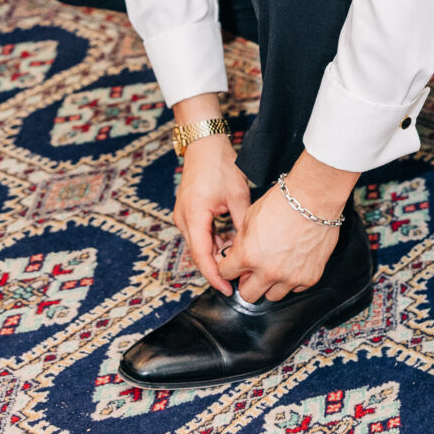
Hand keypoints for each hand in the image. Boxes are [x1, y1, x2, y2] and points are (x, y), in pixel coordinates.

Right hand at [173, 135, 250, 295]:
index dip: (215, 276)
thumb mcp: (237, 195)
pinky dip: (212, 242)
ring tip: (237, 262)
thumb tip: (251, 249)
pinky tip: (229, 243)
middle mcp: (183, 219)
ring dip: (216, 254)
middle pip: (198, 254)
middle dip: (217, 268)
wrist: (204, 143)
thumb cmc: (220, 164)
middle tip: (238, 280)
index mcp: (194, 216)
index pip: (202, 256)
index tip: (228, 290)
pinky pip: (198, 235)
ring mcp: (183, 215)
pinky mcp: (187, 212)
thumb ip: (241, 224)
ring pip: (198, 246)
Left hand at [218, 183, 338, 302]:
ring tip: (275, 265)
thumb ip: (241, 241)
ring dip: (270, 284)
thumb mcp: (250, 216)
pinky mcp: (310, 278)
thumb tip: (236, 254)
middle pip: (247, 295)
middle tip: (251, 272)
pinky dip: (292, 279)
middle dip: (246, 283)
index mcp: (249, 255)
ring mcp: (290, 277)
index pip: (225, 274)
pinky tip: (292, 263)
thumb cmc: (284, 202)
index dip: (227, 268)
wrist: (313, 198)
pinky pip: (295, 289)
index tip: (231, 267)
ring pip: (272, 296)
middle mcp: (269, 271)